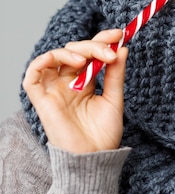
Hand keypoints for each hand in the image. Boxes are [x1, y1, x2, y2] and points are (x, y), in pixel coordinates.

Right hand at [22, 29, 127, 153]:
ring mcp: (54, 90)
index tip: (119, 34)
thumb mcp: (114, 99)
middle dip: (93, 45)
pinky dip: (42, 61)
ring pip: (54, 57)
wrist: (95, 159)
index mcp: (84, 81)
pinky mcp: (42, 100)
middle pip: (74, 51)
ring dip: (71, 51)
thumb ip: (115, 74)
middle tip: (110, 51)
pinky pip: (32, 76)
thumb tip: (122, 48)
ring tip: (88, 58)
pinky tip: (64, 60)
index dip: (101, 40)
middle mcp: (68, 82)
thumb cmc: (104, 134)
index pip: (89, 52)